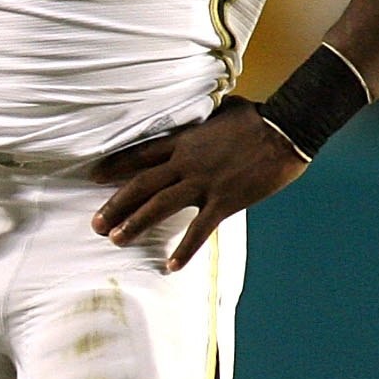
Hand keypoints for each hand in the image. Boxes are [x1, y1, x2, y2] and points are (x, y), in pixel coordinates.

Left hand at [90, 102, 306, 271]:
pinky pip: (200, 230)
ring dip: (136, 224)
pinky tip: (170, 267)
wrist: (285, 128)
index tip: (93, 177)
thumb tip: (204, 114)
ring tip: (115, 241)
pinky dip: (185, 250)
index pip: (140, 155)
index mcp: (184, 141)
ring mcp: (204, 183)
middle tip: (95, 224)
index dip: (115, 166)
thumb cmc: (258, 116)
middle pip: (141, 184)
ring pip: (160, 206)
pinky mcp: (224, 201)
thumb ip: (204, 119)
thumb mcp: (222, 112)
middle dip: (115, 205)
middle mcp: (186, 163)